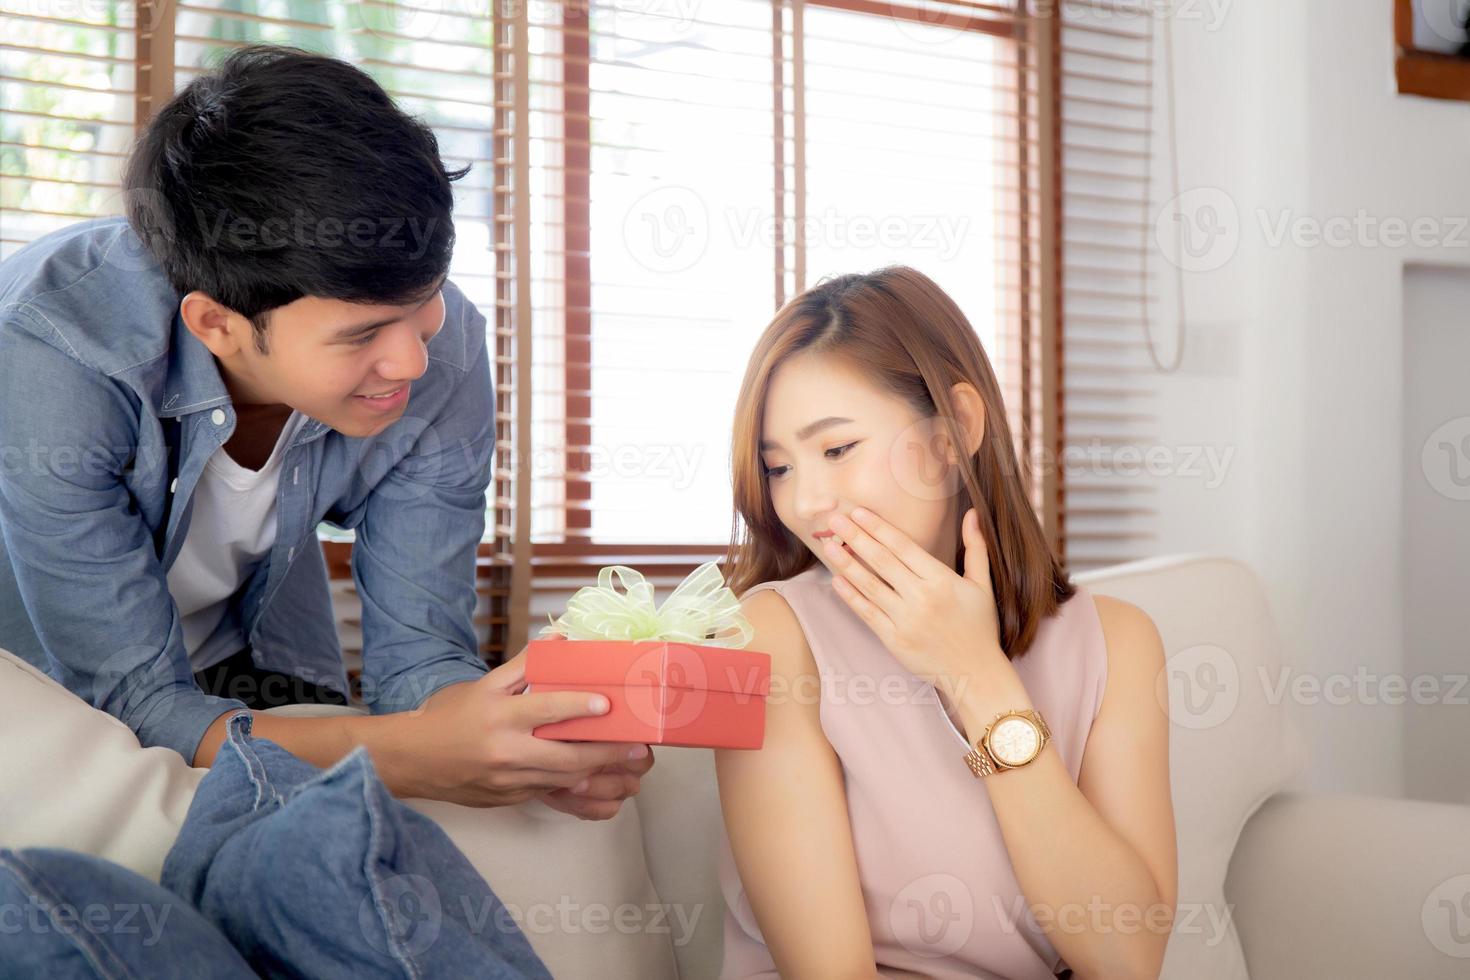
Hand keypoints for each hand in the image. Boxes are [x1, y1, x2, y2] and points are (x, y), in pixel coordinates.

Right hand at [377, 646, 652, 813]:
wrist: (410, 761)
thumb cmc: (449, 717)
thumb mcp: (484, 685)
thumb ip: (524, 664)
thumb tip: (560, 637)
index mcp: (499, 716)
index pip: (545, 710)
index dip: (578, 707)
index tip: (606, 705)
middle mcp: (505, 751)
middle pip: (565, 756)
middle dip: (605, 753)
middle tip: (637, 748)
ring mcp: (507, 781)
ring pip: (562, 780)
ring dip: (599, 773)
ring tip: (627, 764)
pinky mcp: (509, 799)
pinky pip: (550, 795)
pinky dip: (577, 787)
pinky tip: (599, 780)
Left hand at [821, 506, 1008, 691]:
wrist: (975, 674)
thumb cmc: (979, 627)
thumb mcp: (982, 585)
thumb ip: (976, 547)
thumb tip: (972, 513)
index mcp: (942, 580)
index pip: (903, 547)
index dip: (878, 528)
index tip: (859, 512)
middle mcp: (921, 597)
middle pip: (882, 561)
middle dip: (856, 537)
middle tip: (835, 519)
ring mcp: (905, 620)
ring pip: (869, 585)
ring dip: (846, 564)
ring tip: (829, 546)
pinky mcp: (894, 640)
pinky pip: (867, 613)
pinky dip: (850, 596)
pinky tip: (836, 579)